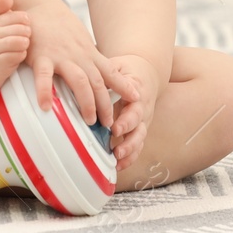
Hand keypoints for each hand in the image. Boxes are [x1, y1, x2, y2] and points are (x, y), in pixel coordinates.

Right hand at [24, 0, 139, 130]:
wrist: (37, 3)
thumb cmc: (56, 23)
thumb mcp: (79, 38)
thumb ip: (86, 56)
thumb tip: (95, 73)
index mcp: (88, 52)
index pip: (111, 71)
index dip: (124, 86)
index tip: (136, 99)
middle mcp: (79, 55)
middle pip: (98, 82)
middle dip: (106, 105)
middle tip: (110, 125)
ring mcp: (61, 55)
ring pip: (79, 81)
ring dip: (87, 102)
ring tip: (89, 121)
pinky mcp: (41, 56)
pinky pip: (44, 76)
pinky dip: (45, 92)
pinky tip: (45, 107)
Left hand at [105, 54, 159, 171]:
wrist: (146, 72)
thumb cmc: (127, 70)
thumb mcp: (117, 66)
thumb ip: (105, 75)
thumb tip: (86, 83)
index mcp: (138, 93)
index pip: (135, 108)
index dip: (127, 120)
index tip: (115, 129)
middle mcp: (143, 109)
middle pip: (140, 128)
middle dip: (129, 141)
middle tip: (117, 150)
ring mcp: (143, 121)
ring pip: (140, 139)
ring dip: (130, 151)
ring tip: (117, 160)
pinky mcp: (139, 129)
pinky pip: (138, 146)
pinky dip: (130, 157)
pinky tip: (118, 165)